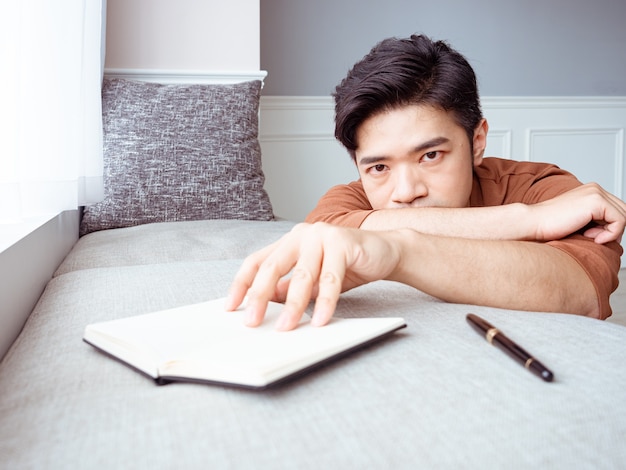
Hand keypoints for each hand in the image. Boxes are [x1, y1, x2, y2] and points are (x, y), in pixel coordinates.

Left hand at [225, 223, 401, 330]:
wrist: (386, 251)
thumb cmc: (347, 266)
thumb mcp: (312, 279)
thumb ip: (289, 287)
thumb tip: (263, 303)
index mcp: (289, 241)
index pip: (257, 261)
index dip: (242, 284)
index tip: (231, 308)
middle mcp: (302, 234)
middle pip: (272, 266)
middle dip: (259, 296)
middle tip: (251, 322)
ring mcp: (322, 236)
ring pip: (302, 275)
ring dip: (293, 305)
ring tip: (286, 328)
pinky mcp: (343, 244)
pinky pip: (330, 279)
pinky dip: (325, 302)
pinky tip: (319, 320)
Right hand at [529, 183, 625, 243]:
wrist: (533, 223)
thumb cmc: (549, 226)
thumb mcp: (578, 221)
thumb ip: (596, 221)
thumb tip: (614, 231)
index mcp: (590, 191)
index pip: (616, 209)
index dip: (609, 226)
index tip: (593, 236)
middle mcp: (595, 188)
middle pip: (623, 211)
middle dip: (613, 228)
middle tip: (592, 238)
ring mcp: (596, 193)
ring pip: (624, 215)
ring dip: (611, 232)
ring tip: (590, 237)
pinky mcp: (596, 201)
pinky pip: (620, 221)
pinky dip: (611, 234)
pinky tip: (591, 237)